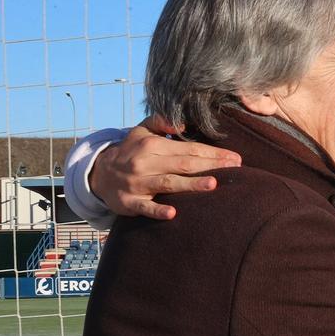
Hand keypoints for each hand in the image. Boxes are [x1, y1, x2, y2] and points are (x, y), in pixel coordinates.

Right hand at [88, 115, 241, 219]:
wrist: (99, 174)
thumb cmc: (130, 152)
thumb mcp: (140, 131)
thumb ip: (160, 122)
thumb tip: (182, 123)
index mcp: (152, 146)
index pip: (188, 149)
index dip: (212, 153)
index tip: (235, 158)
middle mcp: (145, 163)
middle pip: (183, 164)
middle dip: (211, 166)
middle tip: (235, 168)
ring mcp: (137, 183)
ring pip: (168, 183)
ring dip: (190, 185)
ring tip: (212, 184)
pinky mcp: (129, 202)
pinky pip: (145, 207)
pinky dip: (158, 210)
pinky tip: (173, 213)